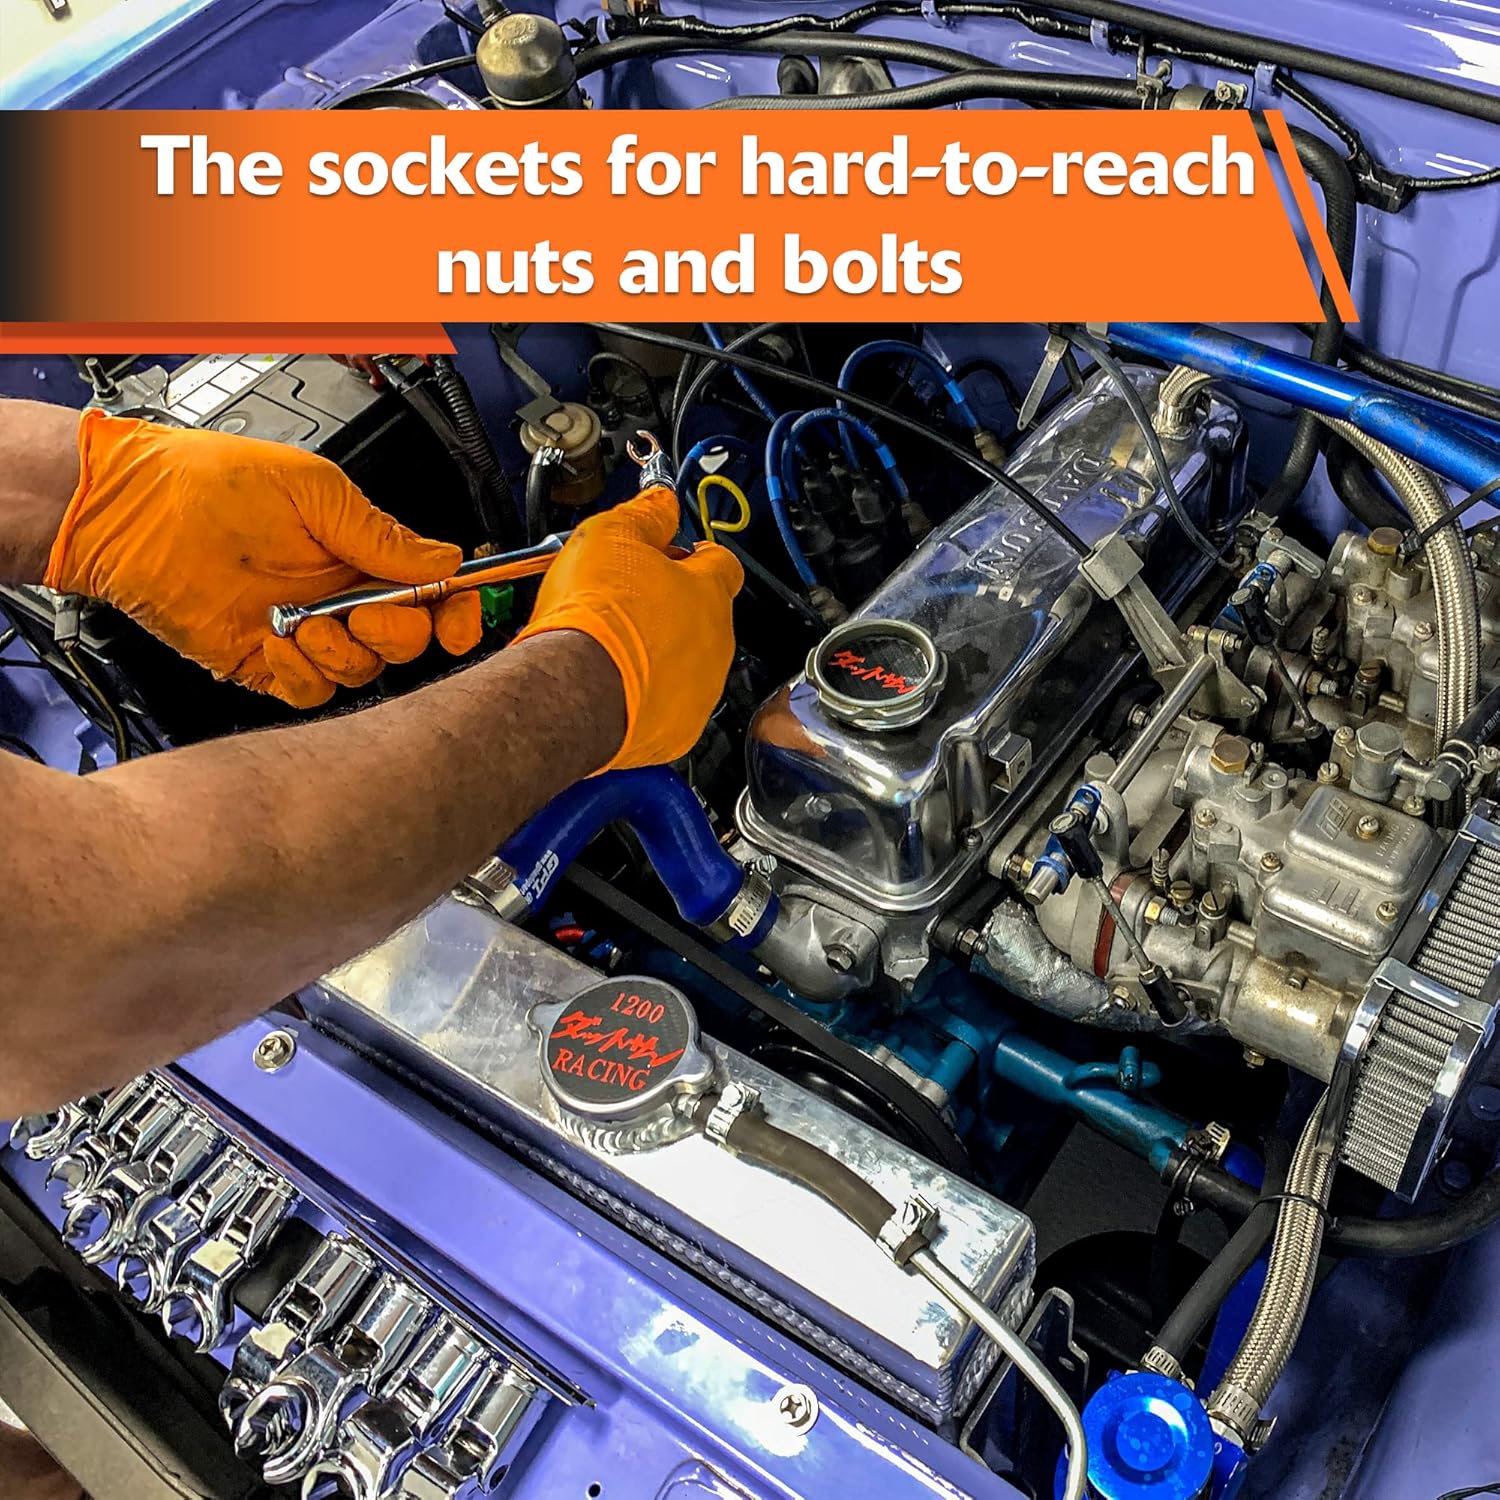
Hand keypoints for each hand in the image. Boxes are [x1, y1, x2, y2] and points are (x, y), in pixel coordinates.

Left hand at [46, 412, 482, 707]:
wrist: (136, 513)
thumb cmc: (213, 484)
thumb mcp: (314, 492)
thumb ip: (381, 535)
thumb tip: (444, 561)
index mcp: (363, 554)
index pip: (434, 595)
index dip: (458, 612)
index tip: (461, 616)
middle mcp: (341, 597)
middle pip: (408, 642)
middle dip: (397, 633)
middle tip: (362, 611)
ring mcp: (308, 633)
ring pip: (363, 671)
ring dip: (344, 653)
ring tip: (304, 622)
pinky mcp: (268, 664)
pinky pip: (311, 693)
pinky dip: (304, 675)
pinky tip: (277, 642)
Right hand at [513, 486, 742, 769]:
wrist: (572, 692)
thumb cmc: (594, 619)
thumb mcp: (610, 536)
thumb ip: (645, 515)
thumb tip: (661, 500)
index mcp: (708, 592)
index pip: (722, 563)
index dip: (694, 556)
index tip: (671, 554)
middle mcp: (715, 644)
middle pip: (703, 617)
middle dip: (670, 609)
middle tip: (625, 603)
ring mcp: (700, 692)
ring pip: (687, 666)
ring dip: (659, 657)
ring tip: (614, 648)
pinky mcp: (677, 733)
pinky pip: (667, 710)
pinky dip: (646, 700)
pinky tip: (613, 688)